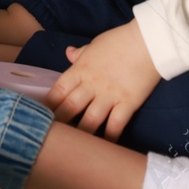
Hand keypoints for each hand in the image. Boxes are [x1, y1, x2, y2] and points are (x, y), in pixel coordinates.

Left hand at [44, 19, 160, 139]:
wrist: (149, 42)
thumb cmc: (120, 40)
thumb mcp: (95, 44)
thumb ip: (80, 53)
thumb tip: (68, 53)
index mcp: (80, 69)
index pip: (58, 90)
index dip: (48, 105)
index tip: (40, 116)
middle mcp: (91, 84)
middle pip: (70, 108)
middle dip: (59, 123)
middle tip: (51, 137)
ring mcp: (109, 95)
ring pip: (89, 121)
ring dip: (81, 135)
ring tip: (73, 148)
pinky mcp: (127, 103)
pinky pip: (115, 125)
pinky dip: (109, 138)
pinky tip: (103, 148)